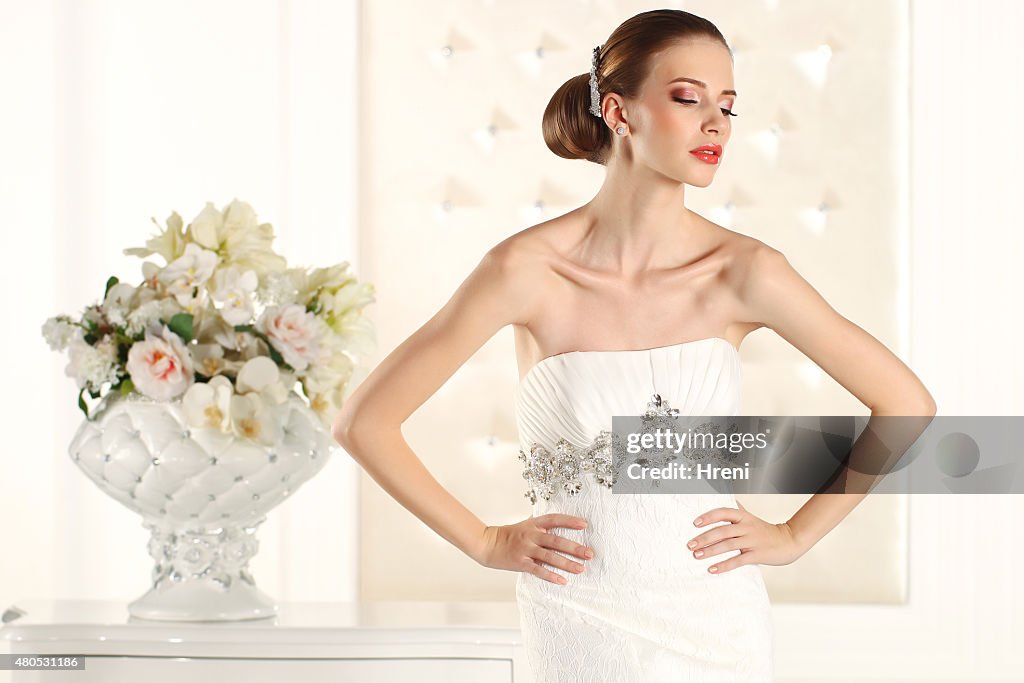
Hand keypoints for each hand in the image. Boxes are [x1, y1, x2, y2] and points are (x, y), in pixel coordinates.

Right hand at [474, 514, 593, 585]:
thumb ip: (542, 527)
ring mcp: (526, 549)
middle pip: (556, 540)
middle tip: (589, 554)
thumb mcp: (526, 525)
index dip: (569, 521)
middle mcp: (531, 535)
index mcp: (534, 524)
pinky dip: (551, 576)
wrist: (488, 544)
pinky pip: (538, 570)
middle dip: (574, 548)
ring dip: (567, 563)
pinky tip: (562, 581)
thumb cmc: (509, 535)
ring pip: (550, 556)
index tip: (584, 525)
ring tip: (581, 569)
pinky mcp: (521, 563)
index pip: (554, 519)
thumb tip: (562, 525)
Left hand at [686, 500, 805, 573]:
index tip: (695, 523)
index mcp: (743, 517)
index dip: (708, 517)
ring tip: (697, 556)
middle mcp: (746, 527)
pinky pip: (738, 560)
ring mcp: (752, 541)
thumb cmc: (766, 531)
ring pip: (728, 545)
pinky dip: (724, 565)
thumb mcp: (751, 517)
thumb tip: (726, 499)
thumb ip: (738, 510)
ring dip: (710, 551)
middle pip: (722, 530)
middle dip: (704, 538)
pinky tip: (712, 569)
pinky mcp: (756, 555)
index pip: (723, 512)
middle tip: (690, 545)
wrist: (789, 541)